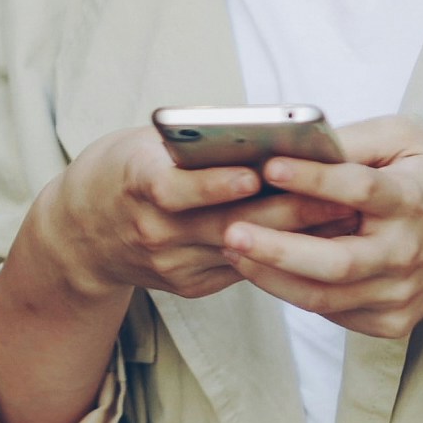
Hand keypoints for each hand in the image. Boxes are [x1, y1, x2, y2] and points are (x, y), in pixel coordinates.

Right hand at [0, 127, 356, 422]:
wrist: (78, 236)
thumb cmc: (124, 170)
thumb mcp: (145, 146)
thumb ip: (194, 145)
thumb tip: (267, 136)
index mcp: (136, 186)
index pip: (178, 190)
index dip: (221, 184)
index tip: (262, 172)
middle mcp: (153, 233)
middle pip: (228, 224)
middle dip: (286, 209)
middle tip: (338, 192)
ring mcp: (173, 266)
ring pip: (245, 251)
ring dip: (297, 234)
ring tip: (344, 214)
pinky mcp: (189, 287)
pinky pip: (242, 269)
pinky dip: (280, 251)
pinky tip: (319, 237)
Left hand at [221, 117, 422, 356]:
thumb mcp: (406, 140)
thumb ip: (356, 138)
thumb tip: (297, 140)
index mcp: (411, 199)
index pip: (360, 189)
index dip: (314, 179)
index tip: (269, 166)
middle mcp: (406, 252)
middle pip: (337, 262)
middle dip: (278, 249)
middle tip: (231, 230)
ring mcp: (398, 294)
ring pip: (324, 297)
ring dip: (272, 276)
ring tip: (232, 251)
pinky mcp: (389, 322)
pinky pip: (331, 313)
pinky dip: (292, 293)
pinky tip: (263, 270)